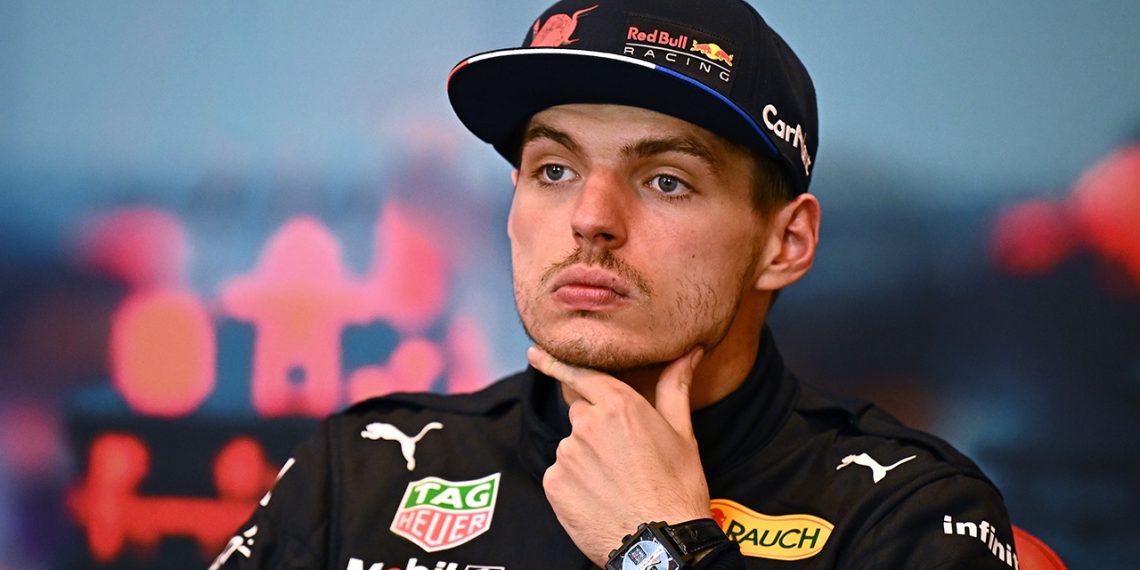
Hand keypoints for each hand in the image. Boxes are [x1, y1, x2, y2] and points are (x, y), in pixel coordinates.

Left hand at [528, 346, 709, 565]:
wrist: (660, 544)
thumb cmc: (677, 489)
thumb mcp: (682, 435)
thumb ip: (675, 388)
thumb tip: (690, 352)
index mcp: (619, 404)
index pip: (581, 375)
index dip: (556, 363)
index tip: (534, 353)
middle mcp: (586, 424)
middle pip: (581, 415)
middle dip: (595, 428)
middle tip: (623, 458)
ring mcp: (566, 454)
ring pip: (571, 448)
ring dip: (586, 459)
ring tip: (616, 485)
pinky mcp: (554, 484)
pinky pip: (560, 476)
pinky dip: (575, 484)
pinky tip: (599, 499)